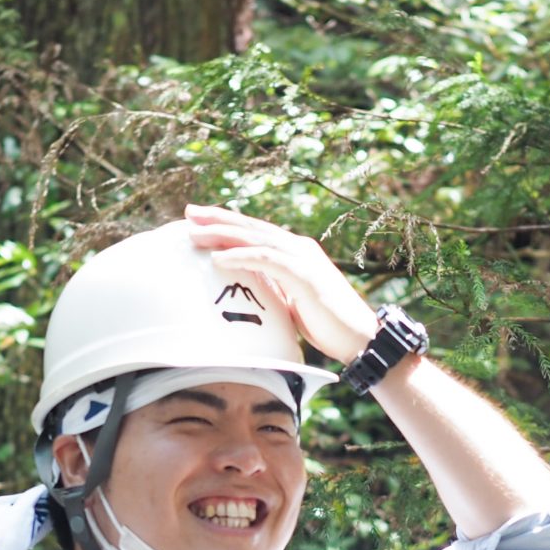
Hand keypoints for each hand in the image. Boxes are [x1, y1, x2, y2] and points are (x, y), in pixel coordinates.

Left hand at [184, 204, 381, 362]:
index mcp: (295, 252)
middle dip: (219, 218)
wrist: (360, 337)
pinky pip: (267, 261)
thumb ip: (273, 288)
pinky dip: (241, 257)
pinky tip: (218, 260)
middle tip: (189, 212)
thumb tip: (248, 288)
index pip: (256, 232)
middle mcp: (298, 248)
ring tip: (195, 233)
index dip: (227, 223)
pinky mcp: (305, 275)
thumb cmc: (327, 323)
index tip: (199, 219)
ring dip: (223, 234)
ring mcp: (302, 259)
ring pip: (256, 238)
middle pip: (252, 227)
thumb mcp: (292, 301)